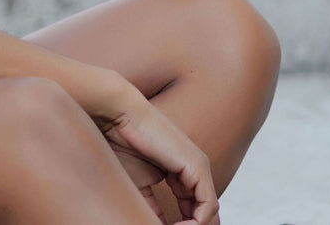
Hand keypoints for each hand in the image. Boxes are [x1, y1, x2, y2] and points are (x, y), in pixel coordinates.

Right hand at [94, 90, 219, 224]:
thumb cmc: (121, 144)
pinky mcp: (197, 166)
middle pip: (205, 214)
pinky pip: (208, 206)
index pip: (194, 211)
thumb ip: (152, 207)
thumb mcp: (139, 186)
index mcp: (184, 174)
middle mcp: (196, 171)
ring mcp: (199, 167)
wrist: (120, 116)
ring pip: (209, 213)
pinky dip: (195, 223)